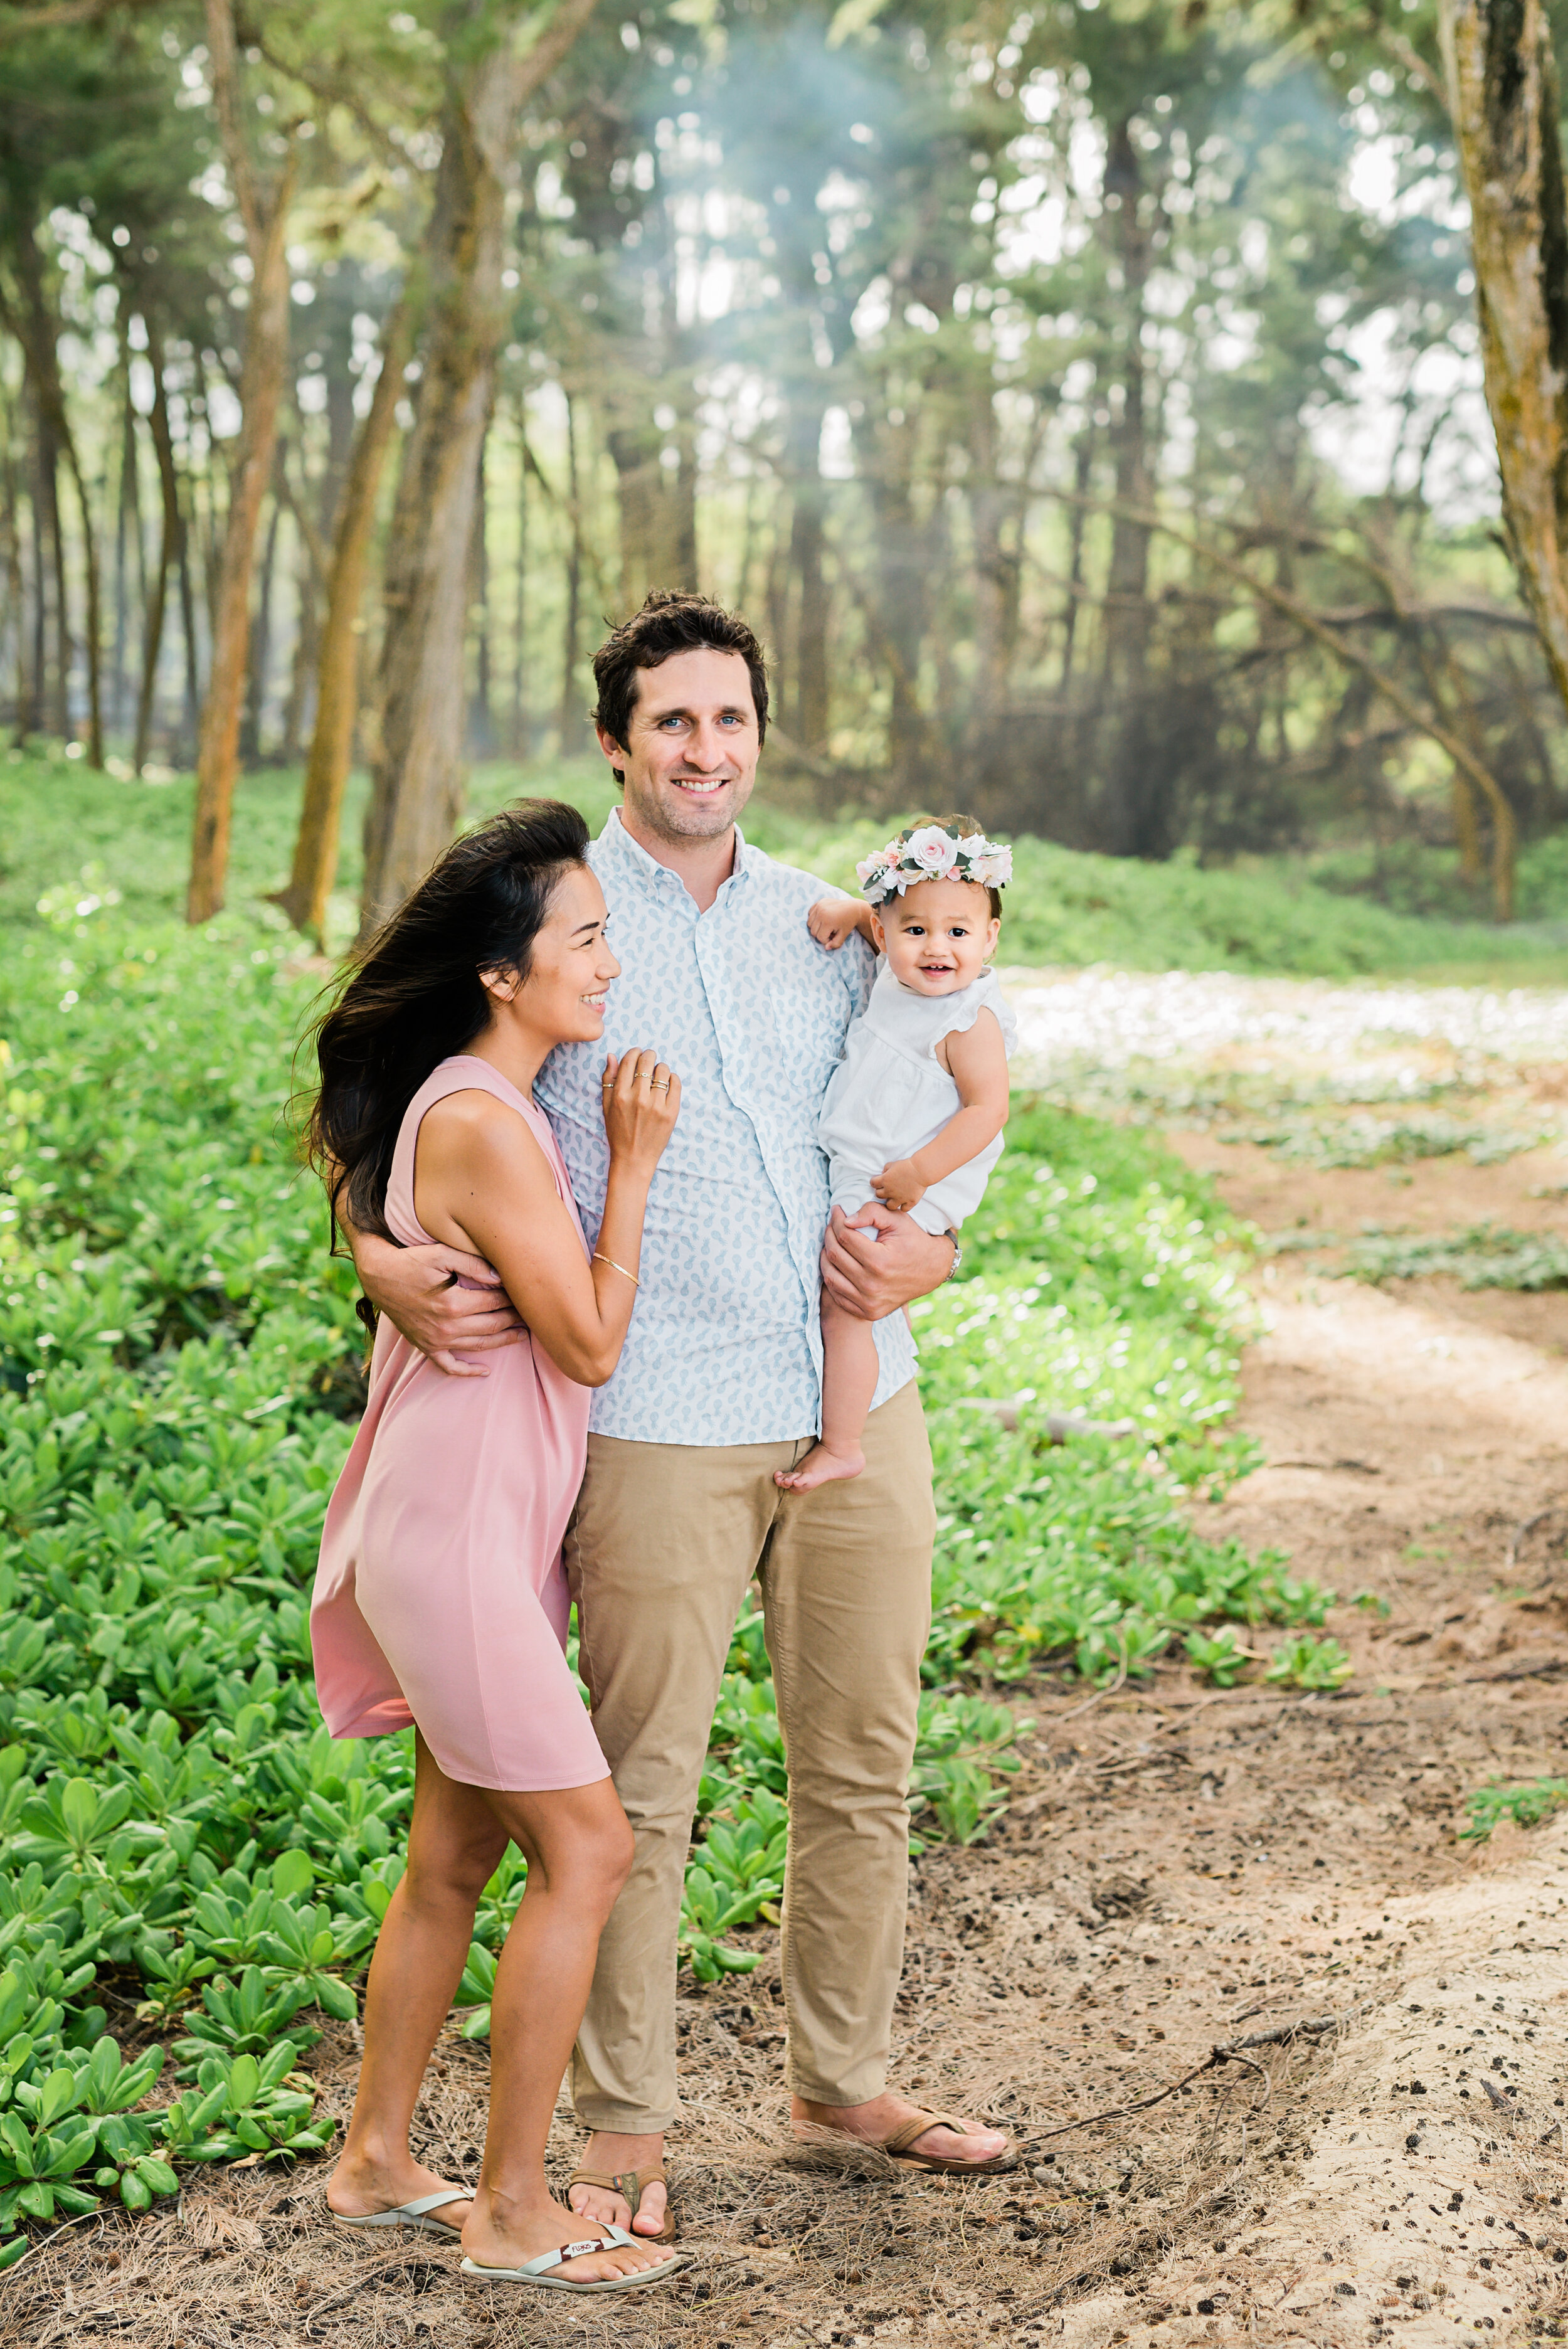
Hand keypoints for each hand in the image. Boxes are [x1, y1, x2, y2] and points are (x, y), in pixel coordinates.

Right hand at [353, 1230, 525, 1377]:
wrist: (378, 1276)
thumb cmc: (411, 1261)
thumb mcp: (441, 1253)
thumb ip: (472, 1264)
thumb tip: (501, 1277)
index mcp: (454, 1303)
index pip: (495, 1303)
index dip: (513, 1297)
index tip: (525, 1292)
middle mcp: (447, 1327)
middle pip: (493, 1325)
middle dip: (515, 1319)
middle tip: (532, 1313)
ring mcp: (436, 1340)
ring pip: (479, 1346)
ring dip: (503, 1341)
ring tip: (523, 1335)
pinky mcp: (426, 1346)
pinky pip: (449, 1366)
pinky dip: (467, 1372)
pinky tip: (485, 1372)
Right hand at [600, 1049, 679, 1176]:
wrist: (633, 1158)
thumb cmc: (618, 1132)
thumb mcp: (606, 1106)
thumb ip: (608, 1080)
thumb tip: (612, 1056)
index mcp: (620, 1094)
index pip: (630, 1060)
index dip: (634, 1052)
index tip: (637, 1054)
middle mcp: (638, 1098)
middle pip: (647, 1061)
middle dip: (648, 1056)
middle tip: (649, 1060)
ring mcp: (656, 1105)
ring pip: (663, 1070)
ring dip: (660, 1068)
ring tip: (658, 1074)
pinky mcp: (671, 1112)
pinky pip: (676, 1084)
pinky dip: (673, 1079)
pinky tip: (668, 1082)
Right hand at [808, 898, 866, 950]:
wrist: (853, 908)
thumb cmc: (848, 923)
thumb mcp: (843, 935)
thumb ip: (835, 944)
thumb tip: (826, 948)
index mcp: (828, 921)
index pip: (820, 937)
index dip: (826, 940)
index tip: (834, 936)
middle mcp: (821, 912)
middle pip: (812, 931)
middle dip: (821, 934)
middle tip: (831, 931)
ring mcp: (819, 906)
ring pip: (809, 923)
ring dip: (816, 927)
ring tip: (827, 925)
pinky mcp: (819, 902)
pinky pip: (810, 914)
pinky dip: (815, 918)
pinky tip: (824, 918)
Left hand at [820, 1203, 954, 1321]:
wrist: (932, 1270)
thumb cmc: (914, 1241)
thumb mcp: (897, 1220)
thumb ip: (871, 1212)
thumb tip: (846, 1220)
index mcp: (879, 1262)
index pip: (844, 1237)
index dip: (836, 1221)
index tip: (836, 1211)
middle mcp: (872, 1285)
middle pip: (835, 1255)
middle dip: (829, 1235)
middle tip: (833, 1225)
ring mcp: (869, 1302)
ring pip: (830, 1276)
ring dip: (826, 1256)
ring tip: (831, 1243)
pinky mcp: (868, 1312)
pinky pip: (837, 1295)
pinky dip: (832, 1277)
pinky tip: (835, 1263)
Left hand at [871, 1157, 925, 1212]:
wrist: (921, 1170)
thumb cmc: (907, 1165)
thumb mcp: (892, 1164)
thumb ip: (885, 1169)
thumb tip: (884, 1173)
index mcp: (884, 1180)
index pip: (872, 1183)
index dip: (875, 1182)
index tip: (879, 1181)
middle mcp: (890, 1191)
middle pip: (878, 1195)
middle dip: (881, 1191)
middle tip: (887, 1189)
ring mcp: (900, 1198)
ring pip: (889, 1206)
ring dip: (891, 1202)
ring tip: (895, 1198)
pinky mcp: (910, 1202)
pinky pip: (904, 1209)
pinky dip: (904, 1206)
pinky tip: (905, 1201)